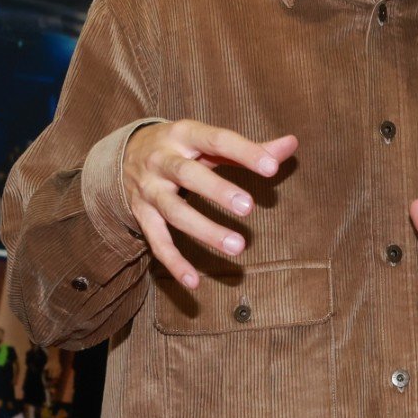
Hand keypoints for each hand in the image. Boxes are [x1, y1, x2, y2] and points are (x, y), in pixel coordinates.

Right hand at [121, 120, 298, 288]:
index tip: (271, 168)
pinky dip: (174, 262)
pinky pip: (156, 241)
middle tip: (248, 207)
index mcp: (184, 134)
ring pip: (174, 211)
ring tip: (237, 247)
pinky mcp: (141, 215)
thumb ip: (251, 148)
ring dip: (204, 230)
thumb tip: (292, 144)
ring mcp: (149, 189)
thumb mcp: (210, 141)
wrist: (125, 153)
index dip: (245, 152)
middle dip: (217, 190)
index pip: (217, 140)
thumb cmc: (184, 148)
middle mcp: (162, 160)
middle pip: (188, 174)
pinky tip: (194, 282)